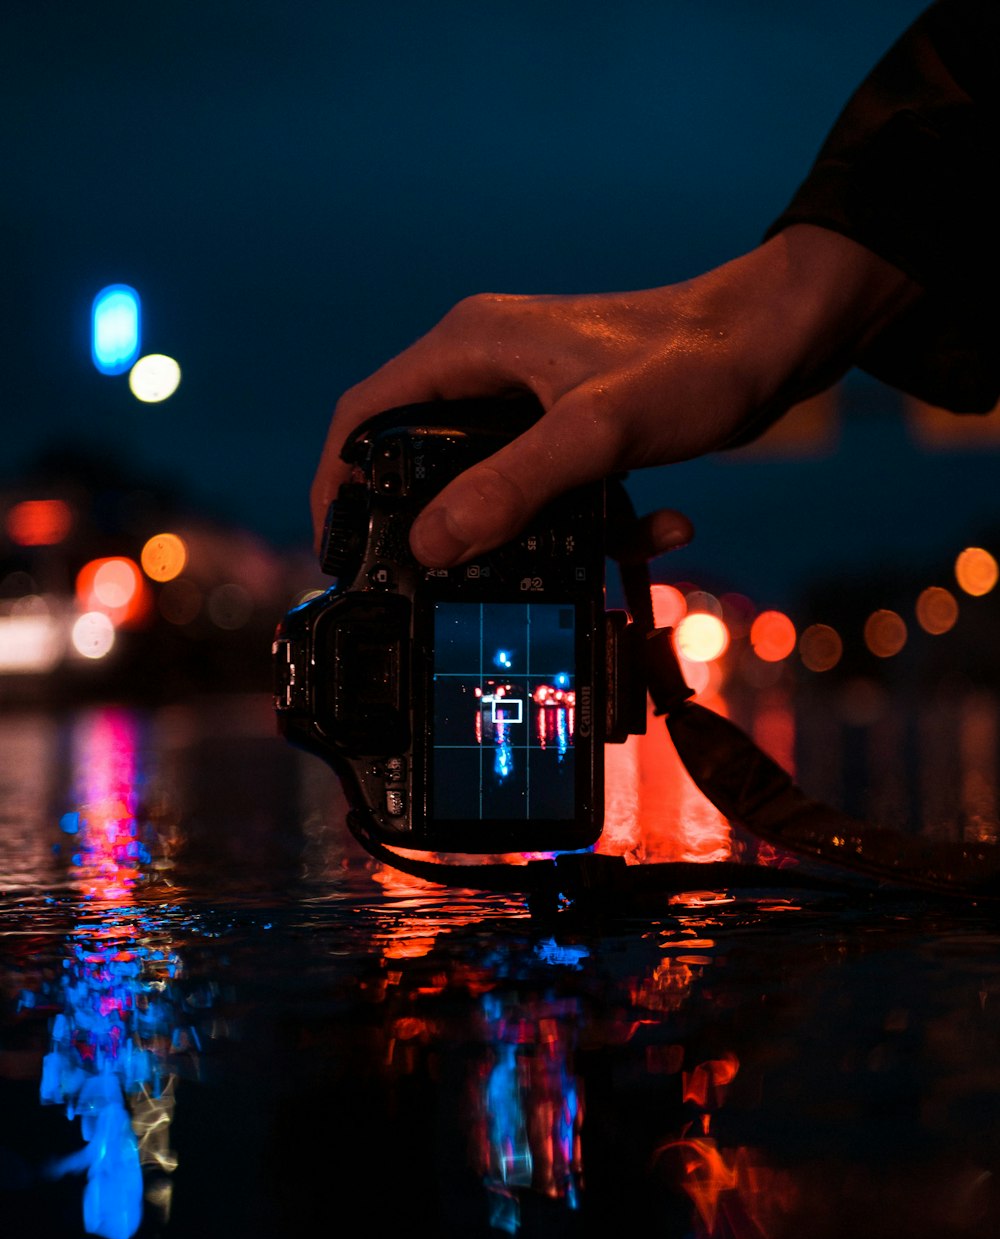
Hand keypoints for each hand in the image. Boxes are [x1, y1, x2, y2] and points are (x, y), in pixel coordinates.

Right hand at [312, 225, 919, 565]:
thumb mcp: (596, 432)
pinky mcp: (572, 420)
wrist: (779, 338)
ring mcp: (531, 395)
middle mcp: (488, 366)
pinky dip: (586, 518)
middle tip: (439, 583)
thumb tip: (430, 545)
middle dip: (436, 524)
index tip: (345, 548)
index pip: (366, 414)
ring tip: (566, 570)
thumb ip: (512, 486)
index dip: (340, 482)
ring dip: (526, 531)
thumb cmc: (694, 363)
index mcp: (469, 349)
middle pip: (422, 457)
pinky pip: (550, 482)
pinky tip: (649, 531)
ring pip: (491, 479)